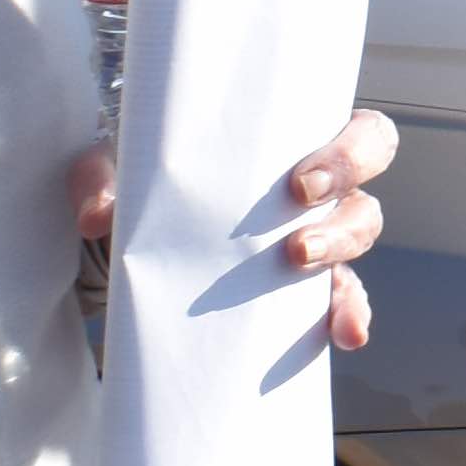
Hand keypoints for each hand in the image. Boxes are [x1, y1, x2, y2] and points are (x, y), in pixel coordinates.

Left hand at [72, 106, 395, 350]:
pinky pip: (342, 299)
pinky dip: (349, 314)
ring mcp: (310, 242)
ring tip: (299, 265)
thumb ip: (100, 180)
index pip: (351, 132)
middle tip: (298, 223)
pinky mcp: (298, 294)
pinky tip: (346, 333)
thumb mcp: (109, 174)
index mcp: (284, 147)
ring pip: (357, 238)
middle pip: (365, 187)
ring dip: (340, 252)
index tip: (301, 183)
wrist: (116, 255)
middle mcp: (311, 193)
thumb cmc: (135, 192)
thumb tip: (101, 214)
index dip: (347, 151)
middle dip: (343, 202)